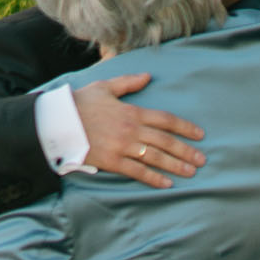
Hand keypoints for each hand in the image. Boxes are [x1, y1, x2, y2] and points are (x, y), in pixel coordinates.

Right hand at [75, 74, 205, 188]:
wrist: (56, 122)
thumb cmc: (80, 103)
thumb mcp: (104, 87)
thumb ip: (128, 83)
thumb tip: (148, 76)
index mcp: (132, 111)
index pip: (165, 119)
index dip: (185, 127)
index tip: (199, 135)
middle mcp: (131, 129)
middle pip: (165, 141)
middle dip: (186, 151)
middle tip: (202, 160)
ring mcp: (122, 146)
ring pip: (155, 157)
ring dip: (175, 166)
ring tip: (191, 172)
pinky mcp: (111, 161)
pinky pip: (137, 171)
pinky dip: (153, 178)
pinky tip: (166, 184)